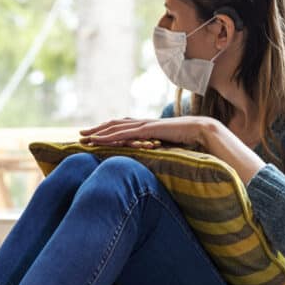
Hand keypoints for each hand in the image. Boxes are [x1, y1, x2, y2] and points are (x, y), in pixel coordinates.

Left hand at [78, 116, 217, 148]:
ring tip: (83, 138)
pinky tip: (97, 140)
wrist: (203, 131)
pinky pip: (123, 133)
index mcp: (149, 127)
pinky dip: (108, 136)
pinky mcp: (147, 130)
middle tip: (81, 135)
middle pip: (115, 124)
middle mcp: (144, 123)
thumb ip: (161, 151)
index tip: (95, 136)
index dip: (109, 130)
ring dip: (98, 132)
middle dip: (97, 129)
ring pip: (115, 128)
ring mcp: (145, 125)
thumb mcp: (171, 148)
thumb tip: (158, 161)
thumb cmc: (191, 141)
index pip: (124, 127)